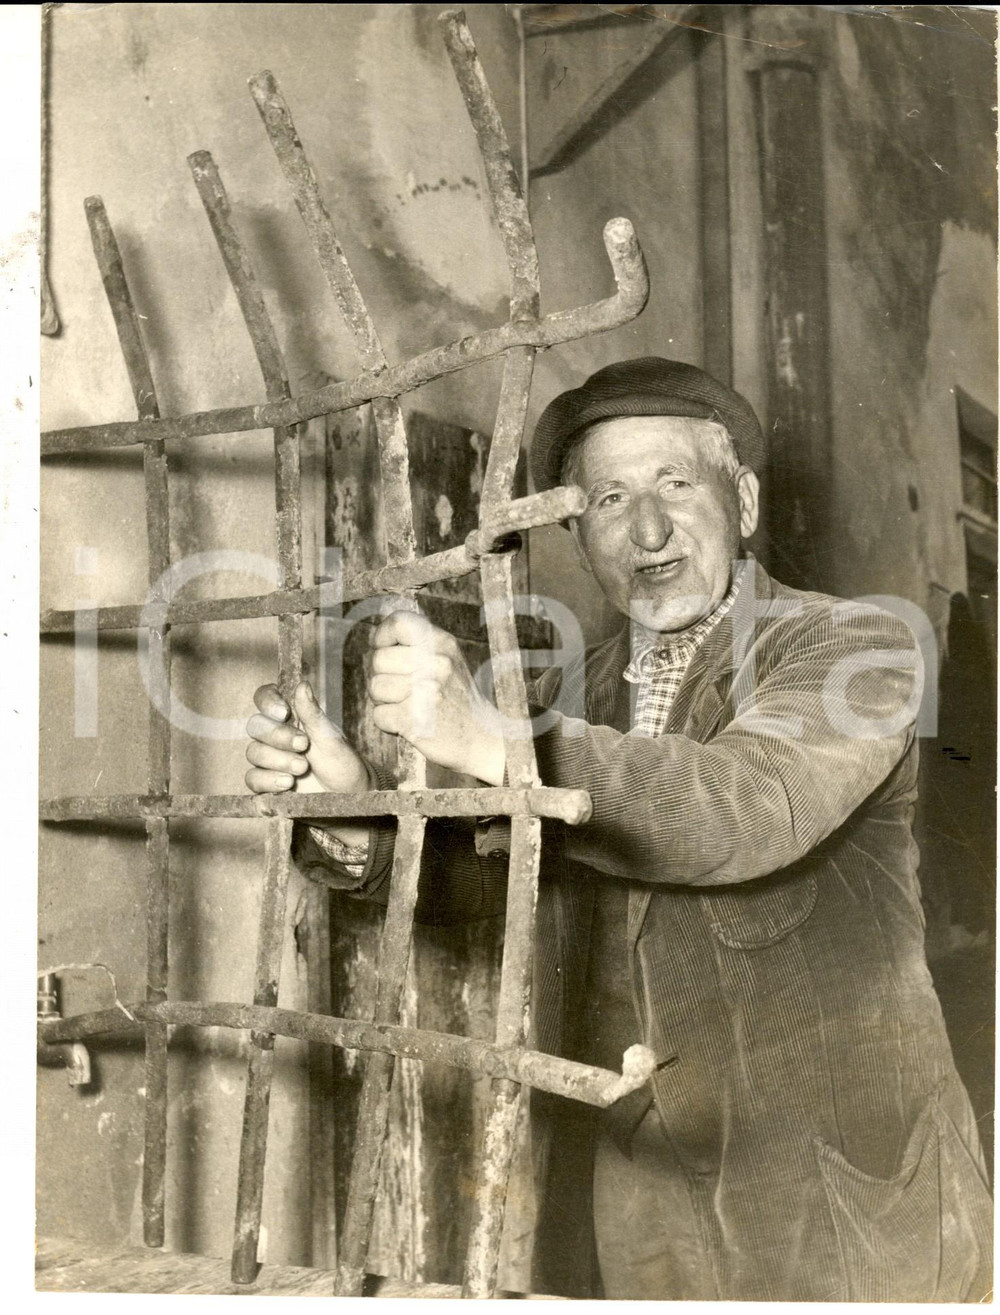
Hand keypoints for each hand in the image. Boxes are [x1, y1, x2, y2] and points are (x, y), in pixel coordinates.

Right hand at [245, 680, 369, 845]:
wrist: (348, 797)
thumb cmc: (343, 763)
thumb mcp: (330, 738)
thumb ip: (313, 714)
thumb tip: (302, 684)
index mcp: (291, 717)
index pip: (265, 698)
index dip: (268, 702)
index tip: (283, 713)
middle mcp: (276, 735)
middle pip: (256, 726)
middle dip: (278, 736)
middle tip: (303, 746)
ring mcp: (269, 759)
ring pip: (254, 752)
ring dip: (277, 760)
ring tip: (302, 769)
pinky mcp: (266, 783)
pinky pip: (252, 778)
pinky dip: (268, 780)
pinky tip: (288, 784)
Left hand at [368, 611, 505, 784]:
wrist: (482, 739)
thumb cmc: (456, 698)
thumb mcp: (448, 660)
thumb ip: (418, 645)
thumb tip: (376, 636)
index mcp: (443, 644)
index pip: (399, 622)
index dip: (382, 636)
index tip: (384, 650)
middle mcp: (437, 663)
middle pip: (378, 659)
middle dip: (382, 676)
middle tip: (401, 690)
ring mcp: (426, 691)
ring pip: (375, 687)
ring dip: (384, 701)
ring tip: (407, 705)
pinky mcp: (415, 719)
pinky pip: (379, 715)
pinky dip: (388, 723)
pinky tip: (408, 723)